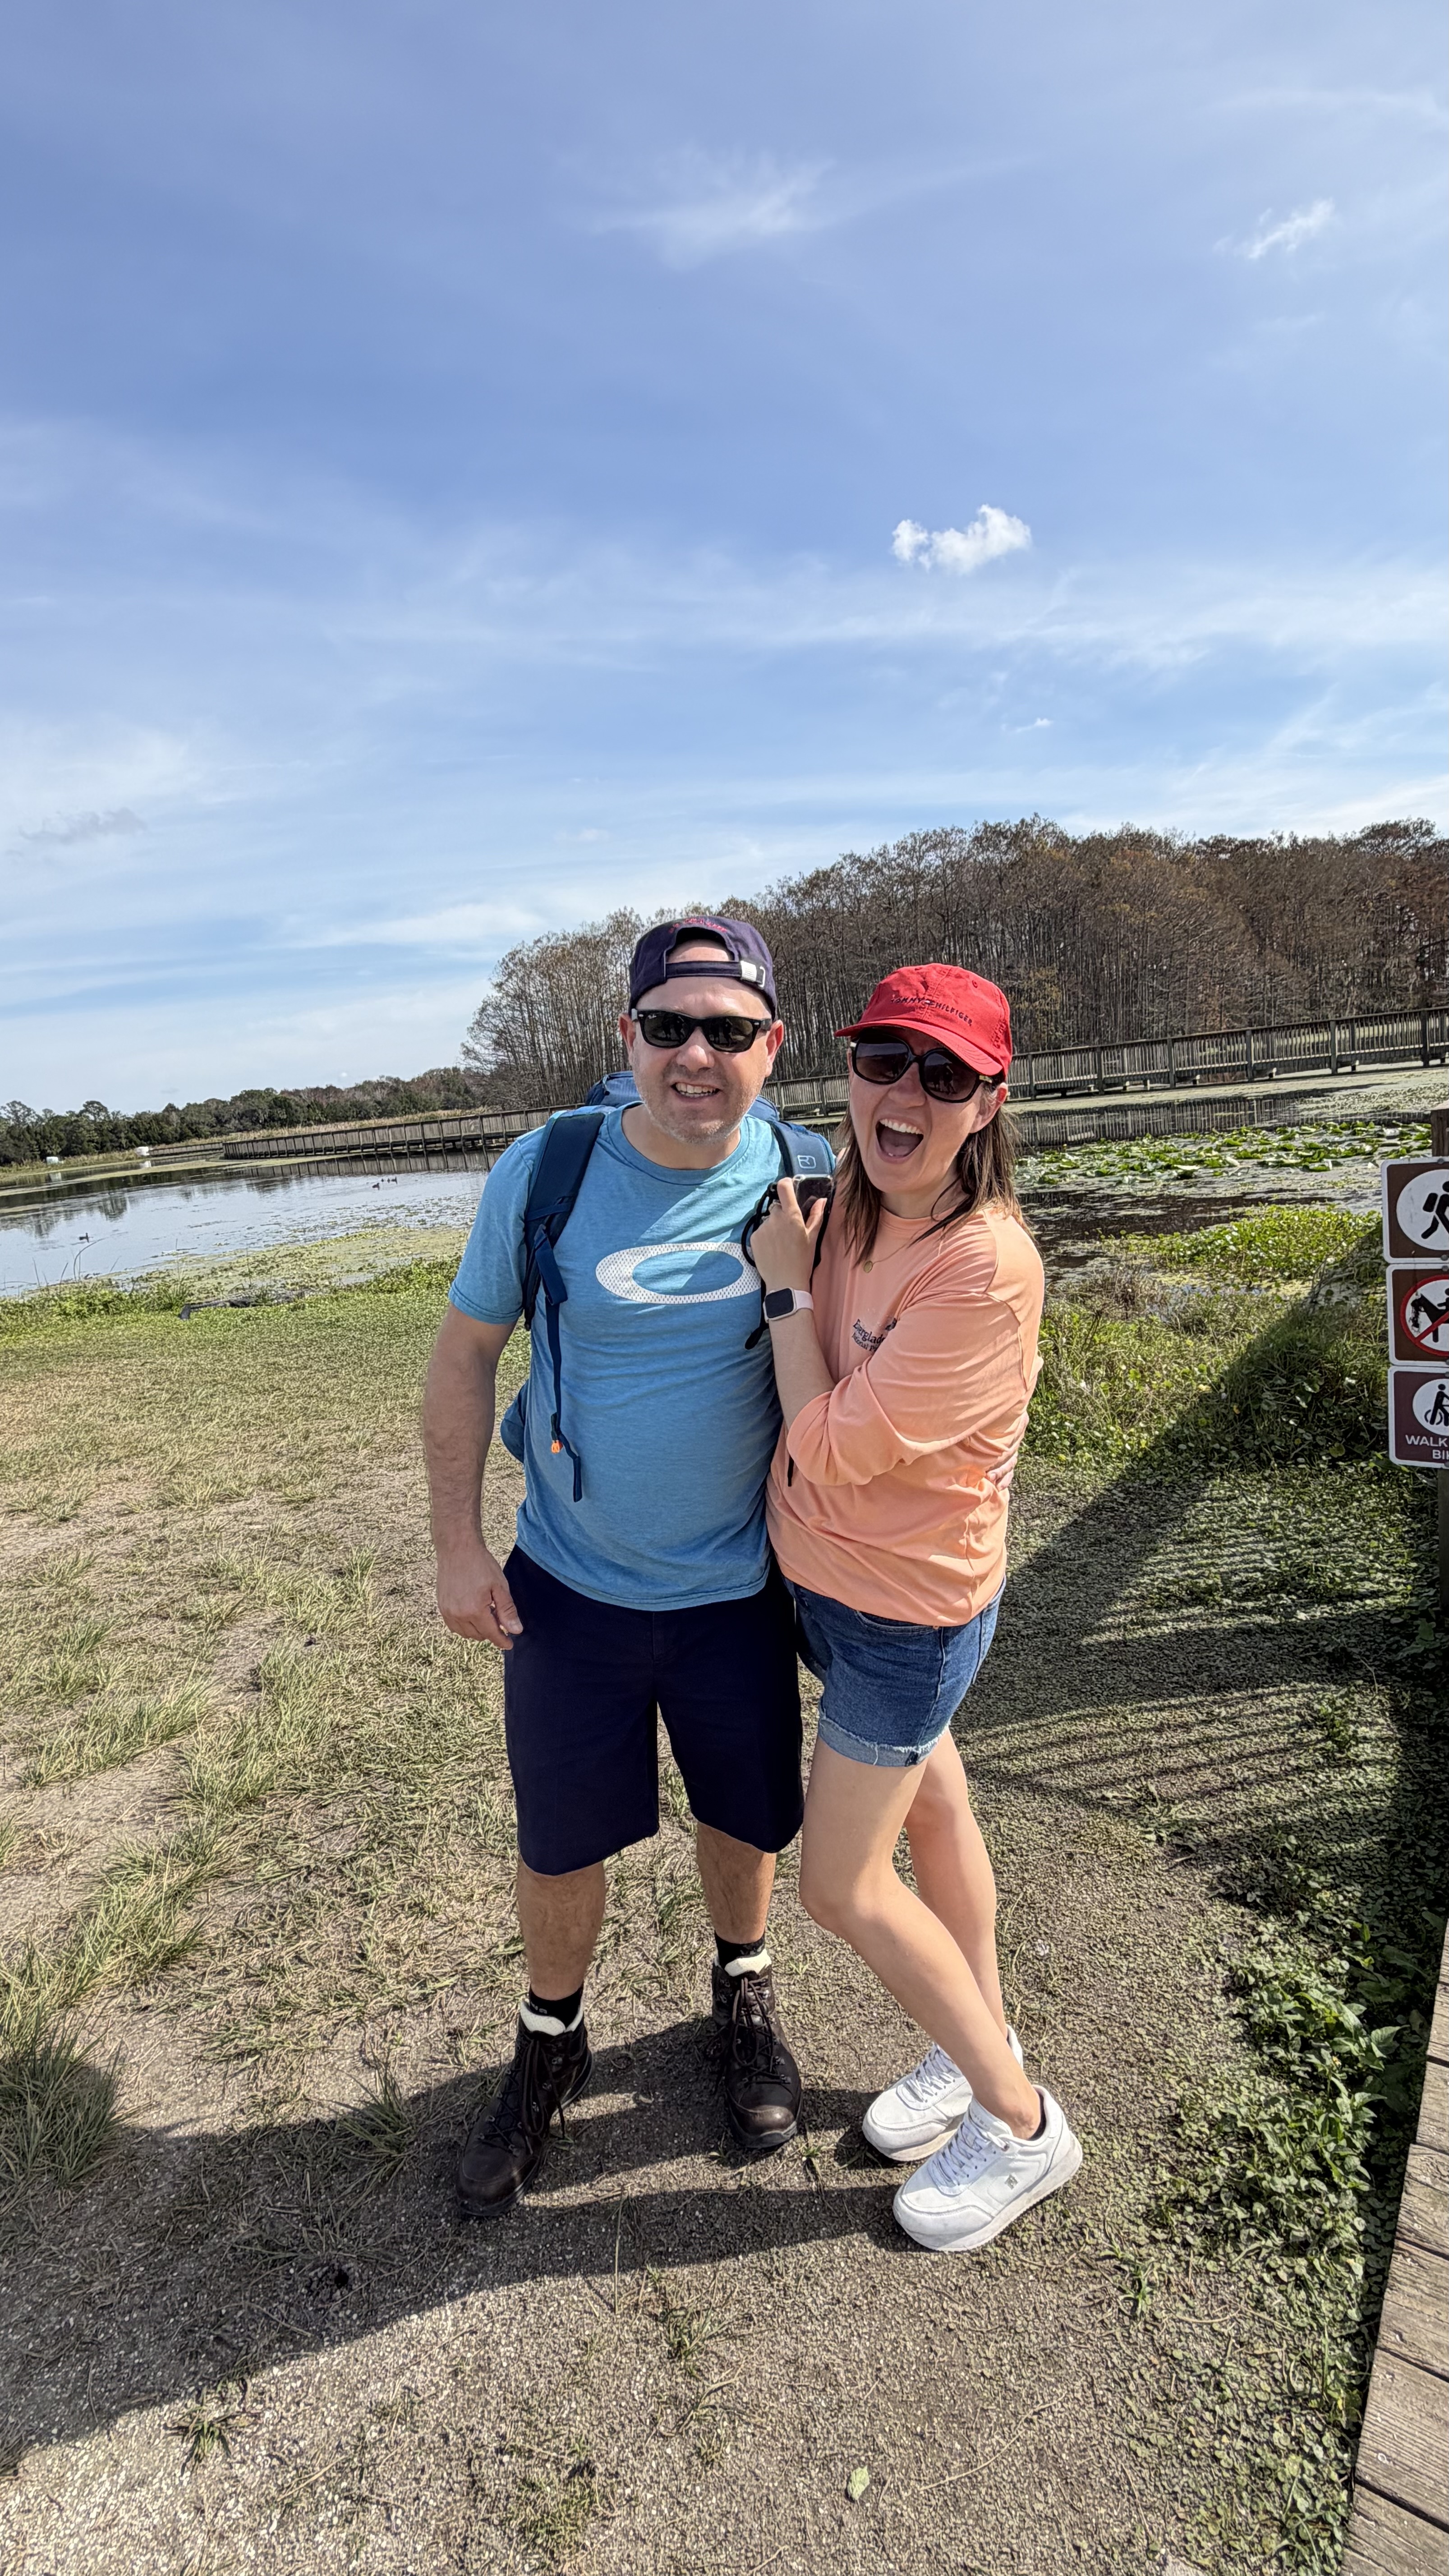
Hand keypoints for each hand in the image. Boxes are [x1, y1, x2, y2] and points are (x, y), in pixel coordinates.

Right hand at [436, 1542, 523, 1649]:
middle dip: (491, 1631)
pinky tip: (472, 1613)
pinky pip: (454, 1627)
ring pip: (466, 1633)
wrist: (457, 1548)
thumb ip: (507, 1611)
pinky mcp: (442, 1607)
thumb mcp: (499, 1586)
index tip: (509, 1644)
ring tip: (486, 1612)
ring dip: (478, 1629)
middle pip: (479, 1635)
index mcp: (474, 1610)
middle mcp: (458, 1614)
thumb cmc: (480, 1564)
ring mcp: (447, 1611)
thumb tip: (515, 1631)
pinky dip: (465, 1626)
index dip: (502, 1641)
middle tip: (498, 1615)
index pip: (491, 1634)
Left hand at [751, 1176, 825, 1291]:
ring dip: (774, 1227)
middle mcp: (775, 1218)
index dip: (786, 1184)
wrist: (786, 1283)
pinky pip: (760, 1231)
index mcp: (792, 1216)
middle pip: (777, 1207)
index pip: (784, 1187)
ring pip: (769, 1220)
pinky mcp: (754, 1238)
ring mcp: (763, 1228)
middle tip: (789, 1231)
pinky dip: (766, 1237)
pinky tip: (773, 1249)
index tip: (789, 1189)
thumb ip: (816, 1216)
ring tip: (781, 1244)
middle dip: (783, 1214)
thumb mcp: (813, 1238)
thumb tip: (822, 1200)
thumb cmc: (803, 1261)